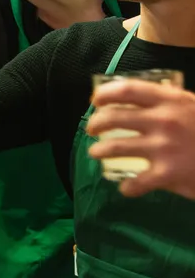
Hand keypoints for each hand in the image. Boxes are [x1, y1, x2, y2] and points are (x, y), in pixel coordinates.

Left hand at [87, 79, 194, 199]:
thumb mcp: (194, 107)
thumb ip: (170, 103)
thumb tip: (138, 101)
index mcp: (171, 100)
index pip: (127, 90)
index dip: (105, 94)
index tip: (96, 100)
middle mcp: (163, 121)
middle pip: (113, 118)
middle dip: (96, 124)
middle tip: (92, 129)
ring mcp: (163, 148)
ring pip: (115, 148)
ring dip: (100, 151)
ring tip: (97, 153)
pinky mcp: (168, 174)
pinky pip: (136, 182)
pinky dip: (127, 187)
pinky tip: (126, 188)